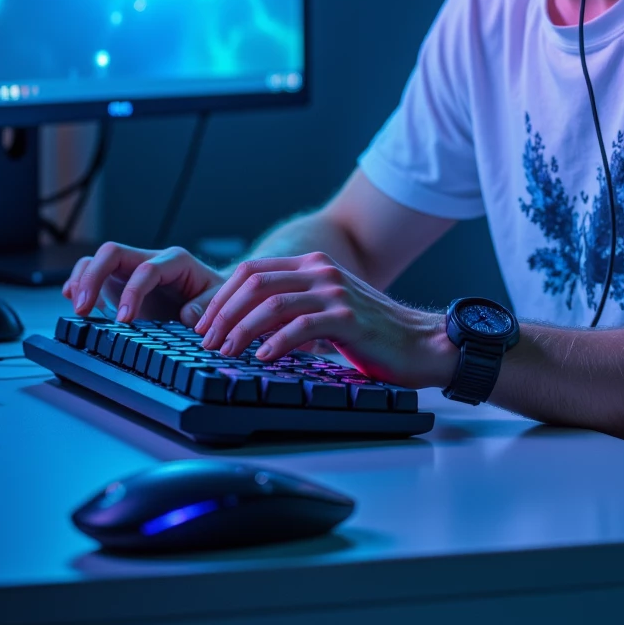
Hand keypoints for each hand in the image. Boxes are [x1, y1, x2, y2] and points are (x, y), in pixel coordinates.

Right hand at [63, 242, 227, 325]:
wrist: (210, 293)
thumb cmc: (214, 294)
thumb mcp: (219, 299)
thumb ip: (207, 306)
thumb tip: (188, 316)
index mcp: (175, 260)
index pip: (146, 270)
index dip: (132, 293)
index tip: (124, 320)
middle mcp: (149, 259)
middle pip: (112, 253)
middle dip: (93, 278)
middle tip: (82, 309)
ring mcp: (131, 268)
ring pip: (97, 259)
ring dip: (81, 281)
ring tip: (78, 309)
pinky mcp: (119, 280)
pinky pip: (92, 272)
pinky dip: (80, 285)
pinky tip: (79, 305)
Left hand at [196, 252, 458, 388]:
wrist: (420, 343)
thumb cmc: (371, 333)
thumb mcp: (326, 310)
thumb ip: (293, 307)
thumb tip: (245, 324)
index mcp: (312, 265)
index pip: (251, 270)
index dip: (221, 296)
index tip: (203, 323)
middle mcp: (321, 272)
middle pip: (254, 283)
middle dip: (222, 313)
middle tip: (206, 341)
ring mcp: (334, 292)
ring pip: (270, 304)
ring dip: (240, 330)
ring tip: (226, 352)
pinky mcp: (347, 318)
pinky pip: (299, 327)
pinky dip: (274, 343)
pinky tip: (262, 359)